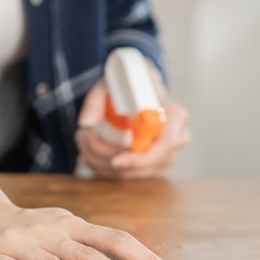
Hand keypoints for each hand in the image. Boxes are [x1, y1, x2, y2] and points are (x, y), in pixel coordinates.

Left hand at [76, 65, 190, 179]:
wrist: (141, 90)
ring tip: (82, 142)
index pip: (165, 145)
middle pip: (147, 164)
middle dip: (109, 158)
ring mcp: (168, 155)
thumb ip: (96, 100)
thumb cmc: (129, 86)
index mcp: (175, 115)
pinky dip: (106, 169)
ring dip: (102, 163)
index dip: (140, 158)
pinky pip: (131, 175)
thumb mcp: (110, 84)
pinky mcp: (156, 166)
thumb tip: (86, 122)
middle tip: (82, 138)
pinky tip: (89, 155)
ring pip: (135, 173)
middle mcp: (178, 138)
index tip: (115, 161)